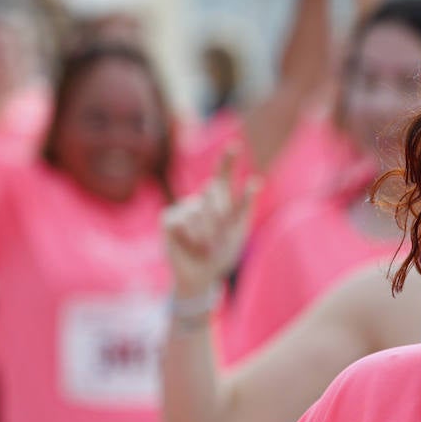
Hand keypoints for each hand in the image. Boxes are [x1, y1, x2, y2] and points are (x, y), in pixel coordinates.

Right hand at [161, 147, 259, 297]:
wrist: (203, 276)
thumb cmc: (223, 253)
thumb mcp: (238, 231)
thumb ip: (242, 206)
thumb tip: (251, 180)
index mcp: (221, 201)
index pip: (223, 175)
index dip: (227, 159)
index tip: (235, 145)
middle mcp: (201, 201)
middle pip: (212, 195)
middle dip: (218, 221)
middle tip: (218, 242)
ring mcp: (184, 208)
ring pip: (197, 213)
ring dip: (205, 236)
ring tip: (205, 248)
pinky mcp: (169, 219)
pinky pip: (181, 223)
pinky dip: (190, 240)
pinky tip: (189, 247)